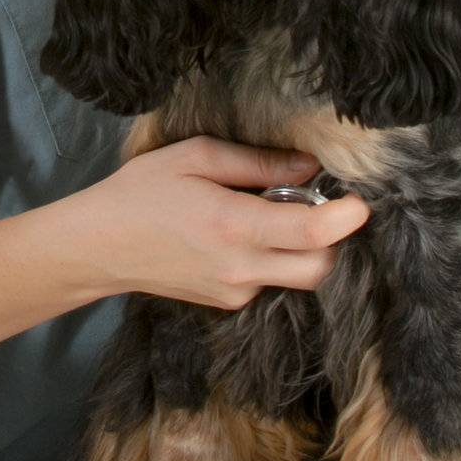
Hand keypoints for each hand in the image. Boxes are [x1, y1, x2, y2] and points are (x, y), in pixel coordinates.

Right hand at [75, 135, 370, 308]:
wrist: (99, 247)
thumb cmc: (142, 191)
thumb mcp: (194, 157)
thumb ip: (256, 163)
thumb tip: (310, 166)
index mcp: (233, 226)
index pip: (311, 233)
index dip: (345, 218)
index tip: (362, 201)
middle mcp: (241, 269)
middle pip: (320, 268)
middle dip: (333, 239)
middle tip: (317, 202)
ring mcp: (235, 292)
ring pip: (298, 276)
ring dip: (302, 247)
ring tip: (269, 210)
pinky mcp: (228, 302)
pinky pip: (271, 279)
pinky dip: (274, 255)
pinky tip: (243, 231)